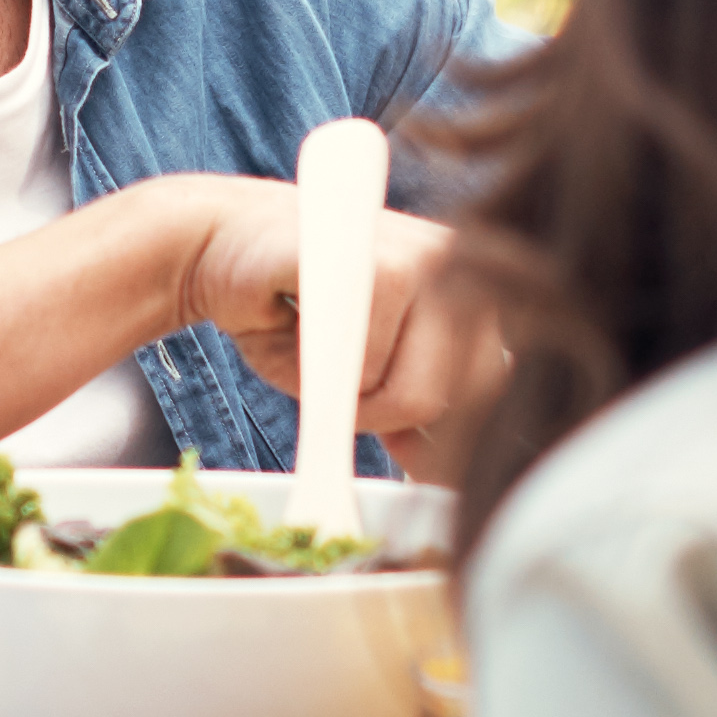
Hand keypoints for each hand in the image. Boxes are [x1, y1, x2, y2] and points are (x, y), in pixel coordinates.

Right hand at [170, 182, 489, 475]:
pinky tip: (296, 329)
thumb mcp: (366, 368)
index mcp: (471, 284)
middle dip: (395, 419)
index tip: (405, 453)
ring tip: (316, 357)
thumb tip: (441, 470)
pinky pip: (367, 366)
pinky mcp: (377, 261)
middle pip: (462, 397)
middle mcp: (463, 266)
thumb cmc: (295, 309)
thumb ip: (411, 402)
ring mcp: (425, 257)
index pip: (494, 382)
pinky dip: (324, 375)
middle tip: (342, 394)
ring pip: (416, 393)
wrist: (221, 246)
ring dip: (357, 402)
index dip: (452, 432)